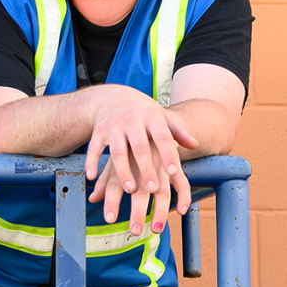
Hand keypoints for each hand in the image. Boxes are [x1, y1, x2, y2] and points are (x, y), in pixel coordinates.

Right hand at [84, 87, 196, 234]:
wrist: (113, 96)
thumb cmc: (143, 112)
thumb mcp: (161, 117)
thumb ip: (178, 131)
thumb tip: (195, 144)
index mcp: (152, 117)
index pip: (162, 137)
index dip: (168, 154)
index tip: (173, 172)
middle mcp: (132, 120)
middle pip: (140, 148)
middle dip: (146, 168)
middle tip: (153, 189)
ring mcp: (114, 125)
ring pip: (118, 152)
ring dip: (123, 171)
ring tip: (131, 190)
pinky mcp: (98, 130)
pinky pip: (94, 148)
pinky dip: (91, 162)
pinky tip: (92, 177)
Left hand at [88, 147, 185, 236]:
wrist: (150, 118)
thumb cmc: (129, 146)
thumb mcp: (116, 161)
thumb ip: (106, 181)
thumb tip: (92, 199)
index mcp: (123, 163)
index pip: (115, 185)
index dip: (112, 202)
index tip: (109, 219)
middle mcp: (141, 164)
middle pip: (139, 191)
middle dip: (137, 212)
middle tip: (135, 232)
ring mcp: (159, 164)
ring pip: (161, 190)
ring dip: (160, 211)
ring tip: (156, 229)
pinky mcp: (174, 165)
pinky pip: (181, 182)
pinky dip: (182, 197)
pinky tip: (180, 211)